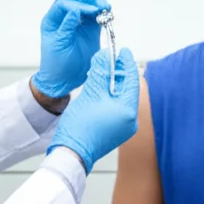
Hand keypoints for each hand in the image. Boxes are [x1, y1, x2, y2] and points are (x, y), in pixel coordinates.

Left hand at [32, 0, 110, 98]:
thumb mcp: (60, 46)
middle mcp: (63, 17)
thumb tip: (75, 9)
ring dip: (95, 0)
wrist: (65, 79)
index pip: (63, 3)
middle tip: (99, 4)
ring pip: (84, 1)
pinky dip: (101, 8)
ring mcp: (77, 20)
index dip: (78, 5)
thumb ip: (67, 27)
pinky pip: (95, 12)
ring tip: (105, 6)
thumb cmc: (57, 64)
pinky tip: (107, 11)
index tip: (90, 11)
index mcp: (52, 20)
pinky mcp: (89, 26)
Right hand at [47, 47, 138, 173]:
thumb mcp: (90, 92)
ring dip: (112, 84)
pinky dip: (110, 96)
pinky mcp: (116, 131)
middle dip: (119, 72)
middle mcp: (131, 120)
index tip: (122, 51)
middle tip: (109, 59)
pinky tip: (99, 90)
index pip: (133, 80)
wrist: (71, 153)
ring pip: (122, 98)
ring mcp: (124, 127)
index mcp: (129, 111)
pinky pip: (117, 108)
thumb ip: (100, 71)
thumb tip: (106, 55)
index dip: (127, 62)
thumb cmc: (80, 126)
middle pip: (128, 88)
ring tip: (101, 72)